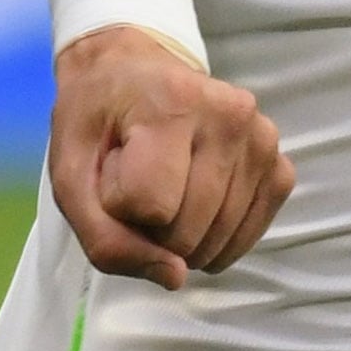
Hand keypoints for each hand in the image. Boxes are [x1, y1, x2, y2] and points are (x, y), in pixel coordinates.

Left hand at [50, 29, 295, 288]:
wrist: (132, 72)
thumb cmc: (96, 123)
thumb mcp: (70, 178)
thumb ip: (106, 240)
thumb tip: (177, 278)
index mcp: (172, 104)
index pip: (150, 208)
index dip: (119, 209)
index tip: (113, 170)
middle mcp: (230, 116)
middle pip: (186, 232)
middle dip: (151, 229)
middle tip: (138, 180)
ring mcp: (263, 140)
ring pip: (217, 241)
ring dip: (182, 236)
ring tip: (167, 185)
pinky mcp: (280, 165)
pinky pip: (248, 236)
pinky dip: (215, 239)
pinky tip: (196, 204)